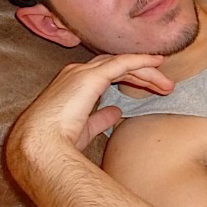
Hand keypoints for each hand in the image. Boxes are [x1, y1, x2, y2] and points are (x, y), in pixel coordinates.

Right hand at [10, 54, 174, 152]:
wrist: (39, 146)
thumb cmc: (56, 143)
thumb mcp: (84, 129)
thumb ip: (99, 118)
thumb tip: (115, 112)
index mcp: (72, 86)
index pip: (106, 75)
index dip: (130, 79)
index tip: (150, 88)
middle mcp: (76, 74)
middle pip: (116, 67)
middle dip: (142, 75)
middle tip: (166, 86)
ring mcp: (82, 72)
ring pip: (122, 64)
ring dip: (147, 71)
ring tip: (167, 84)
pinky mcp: (91, 76)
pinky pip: (122, 62)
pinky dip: (141, 60)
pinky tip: (157, 62)